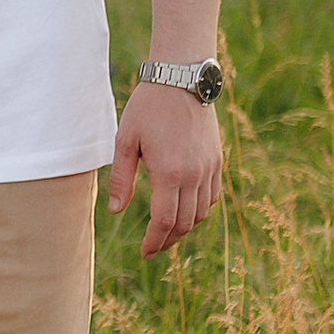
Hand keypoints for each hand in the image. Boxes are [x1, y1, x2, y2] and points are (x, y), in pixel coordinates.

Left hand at [109, 82, 223, 258]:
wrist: (182, 80)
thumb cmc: (149, 108)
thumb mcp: (126, 140)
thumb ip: (122, 178)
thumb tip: (116, 211)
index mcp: (169, 173)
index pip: (164, 221)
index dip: (154, 241)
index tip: (145, 253)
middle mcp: (194, 175)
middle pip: (185, 223)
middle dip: (168, 240)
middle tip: (153, 248)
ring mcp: (209, 168)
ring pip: (202, 213)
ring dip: (185, 229)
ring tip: (167, 233)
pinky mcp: (217, 160)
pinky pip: (213, 197)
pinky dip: (201, 211)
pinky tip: (187, 212)